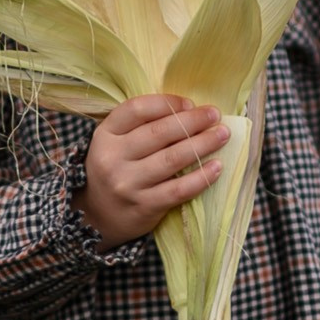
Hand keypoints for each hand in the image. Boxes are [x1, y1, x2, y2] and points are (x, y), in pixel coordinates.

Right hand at [78, 93, 229, 245]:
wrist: (96, 217)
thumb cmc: (116, 170)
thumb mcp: (115, 143)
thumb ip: (141, 126)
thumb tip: (189, 110)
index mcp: (106, 135)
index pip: (137, 109)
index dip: (167, 103)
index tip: (189, 103)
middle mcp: (113, 158)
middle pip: (159, 133)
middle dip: (192, 121)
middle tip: (215, 115)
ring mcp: (128, 184)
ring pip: (172, 159)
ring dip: (202, 144)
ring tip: (222, 135)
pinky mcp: (144, 207)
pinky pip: (178, 189)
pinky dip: (201, 177)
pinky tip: (216, 167)